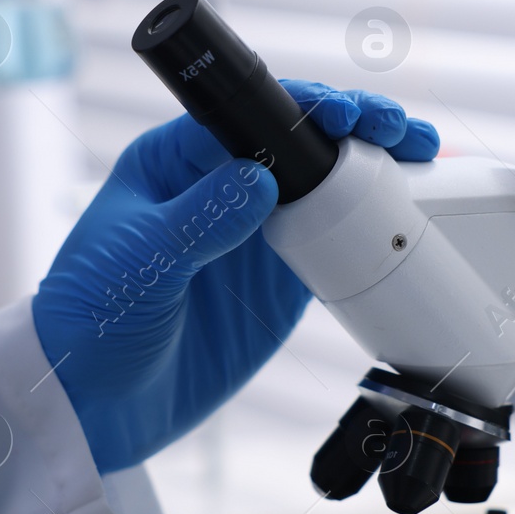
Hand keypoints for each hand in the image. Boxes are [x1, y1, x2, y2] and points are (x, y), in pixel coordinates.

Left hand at [33, 80, 439, 473]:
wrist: (91, 407)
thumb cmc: (86, 322)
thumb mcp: (138, 262)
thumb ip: (199, 220)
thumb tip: (260, 179)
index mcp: (175, 161)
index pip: (251, 115)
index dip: (307, 106)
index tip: (349, 115)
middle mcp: (219, 188)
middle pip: (301, 141)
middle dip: (358, 129)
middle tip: (408, 134)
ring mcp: (253, 236)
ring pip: (326, 188)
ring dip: (377, 173)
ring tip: (428, 163)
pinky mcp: (276, 285)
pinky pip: (335, 248)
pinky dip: (374, 232)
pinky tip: (409, 220)